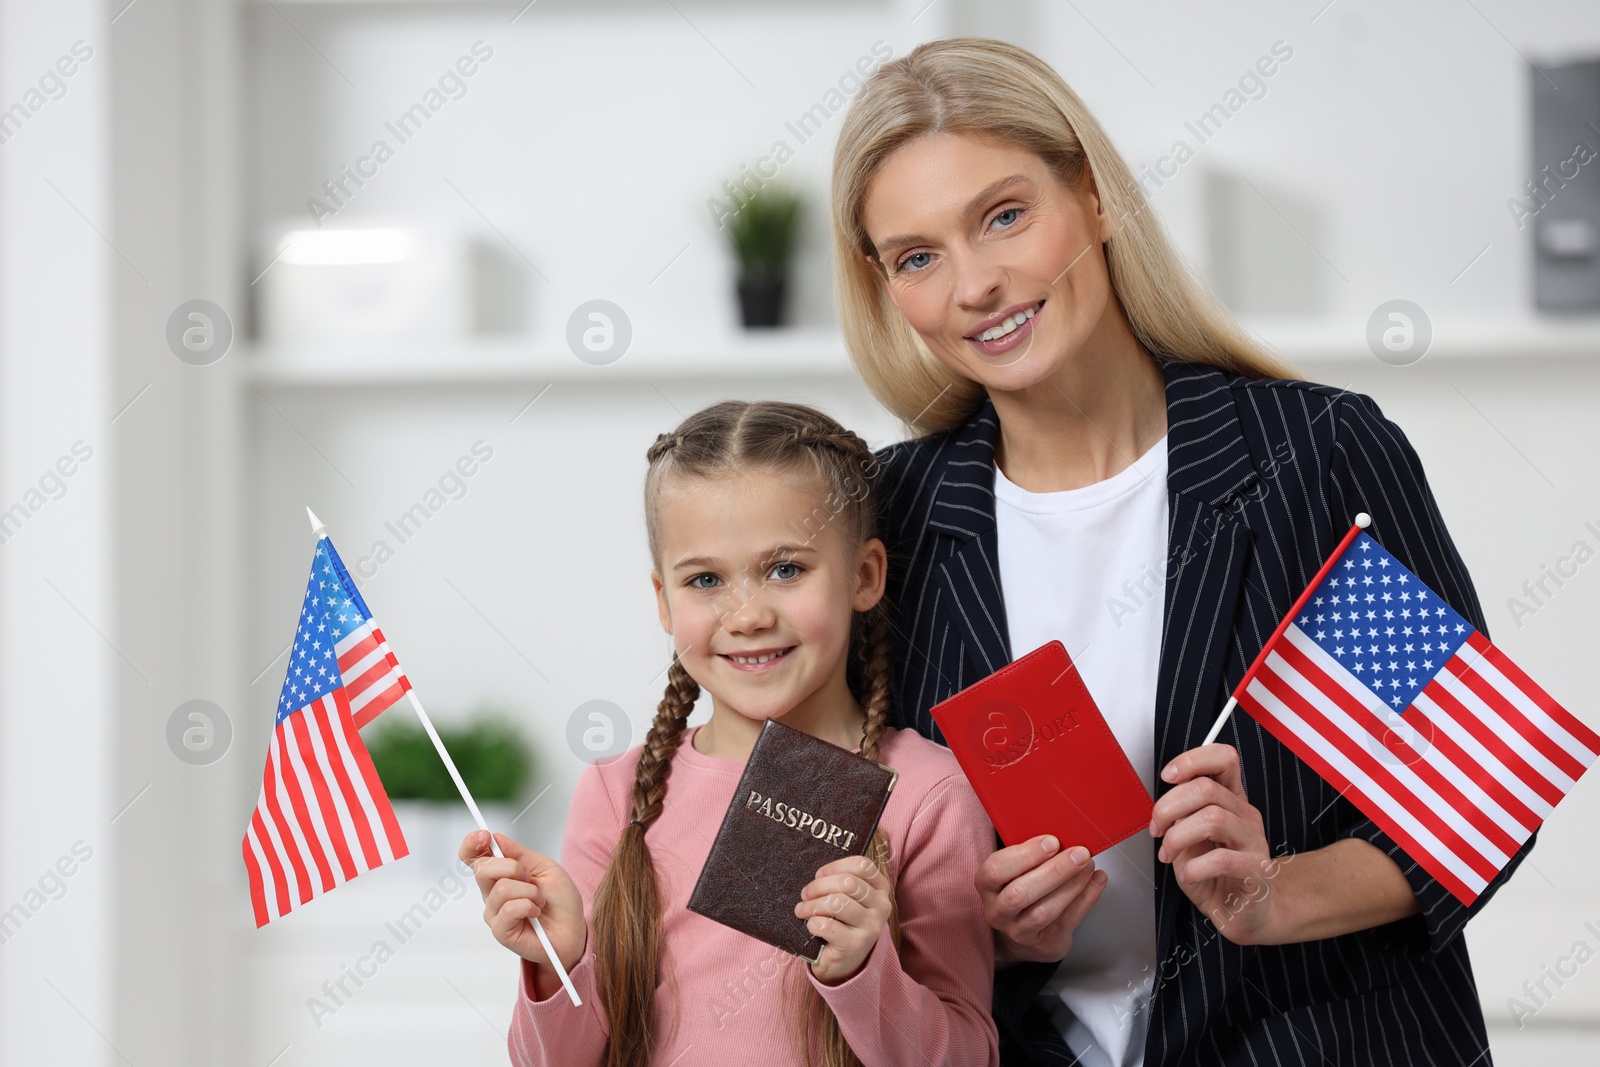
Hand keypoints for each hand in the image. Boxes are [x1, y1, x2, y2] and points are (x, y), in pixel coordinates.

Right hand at [460, 830, 585, 992]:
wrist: (573, 930)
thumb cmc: (560, 901)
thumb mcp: (545, 868)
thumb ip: (519, 854)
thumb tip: (496, 838)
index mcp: (500, 875)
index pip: (473, 857)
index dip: (472, 844)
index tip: (484, 836)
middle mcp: (492, 893)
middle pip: (482, 868)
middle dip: (513, 867)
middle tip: (530, 878)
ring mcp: (494, 913)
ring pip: (502, 888)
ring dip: (530, 892)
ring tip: (539, 901)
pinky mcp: (500, 931)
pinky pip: (509, 909)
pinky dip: (529, 906)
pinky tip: (535, 913)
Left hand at [796, 855, 891, 983]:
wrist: (844, 961)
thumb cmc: (843, 922)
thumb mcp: (850, 899)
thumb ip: (841, 883)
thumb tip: (819, 876)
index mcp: (880, 889)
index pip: (862, 865)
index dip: (836, 866)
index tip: (819, 875)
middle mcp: (881, 906)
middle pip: (847, 883)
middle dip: (819, 886)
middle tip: (805, 894)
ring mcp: (871, 927)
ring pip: (837, 903)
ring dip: (812, 905)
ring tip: (802, 910)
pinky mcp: (855, 945)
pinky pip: (827, 925)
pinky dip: (813, 923)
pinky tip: (812, 926)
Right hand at [975, 836, 1106, 963]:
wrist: (1026, 935)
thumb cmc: (1023, 889)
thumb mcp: (1016, 870)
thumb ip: (1029, 854)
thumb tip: (1062, 832)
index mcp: (987, 886)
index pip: (995, 870)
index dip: (1024, 855)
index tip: (1052, 841)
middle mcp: (998, 911)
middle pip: (1020, 893)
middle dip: (1054, 871)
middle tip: (1079, 853)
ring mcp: (1019, 932)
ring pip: (1044, 911)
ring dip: (1071, 885)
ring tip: (1089, 865)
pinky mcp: (1044, 944)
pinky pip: (1066, 922)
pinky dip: (1085, 899)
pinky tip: (1096, 881)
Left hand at [1149, 744, 1282, 944]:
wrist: (1242, 911)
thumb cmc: (1213, 873)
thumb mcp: (1189, 837)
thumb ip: (1180, 814)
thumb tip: (1163, 804)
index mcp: (1230, 799)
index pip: (1223, 759)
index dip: (1192, 760)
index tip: (1167, 775)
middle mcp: (1245, 814)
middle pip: (1206, 788)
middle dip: (1168, 807)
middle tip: (1157, 829)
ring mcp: (1255, 841)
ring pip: (1212, 818)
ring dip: (1178, 837)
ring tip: (1169, 855)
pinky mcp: (1258, 870)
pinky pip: (1222, 859)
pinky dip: (1194, 868)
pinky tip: (1188, 875)